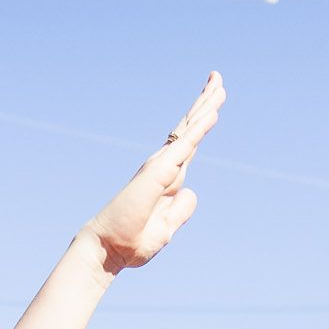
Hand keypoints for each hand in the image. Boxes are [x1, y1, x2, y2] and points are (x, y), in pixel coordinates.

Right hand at [81, 72, 223, 273]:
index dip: (201, 125)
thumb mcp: (166, 228)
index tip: (214, 107)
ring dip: (204, 106)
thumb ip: (181, 210)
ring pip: (188, 130)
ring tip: (219, 84)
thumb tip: (192, 191)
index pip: (189, 145)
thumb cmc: (132, 241)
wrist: (109, 248)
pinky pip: (184, 146)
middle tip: (218, 80)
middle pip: (189, 130)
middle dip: (205, 104)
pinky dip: (199, 129)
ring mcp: (160, 167)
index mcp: (167, 178)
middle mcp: (163, 166)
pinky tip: (212, 114)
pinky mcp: (159, 173)